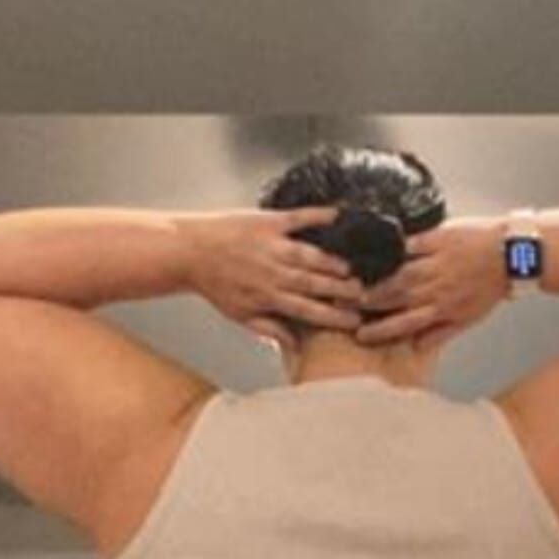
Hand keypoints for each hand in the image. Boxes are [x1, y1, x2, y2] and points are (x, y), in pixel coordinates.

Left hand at [186, 205, 366, 349]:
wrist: (192, 252)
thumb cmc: (216, 285)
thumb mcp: (240, 314)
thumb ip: (269, 328)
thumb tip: (294, 344)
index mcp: (268, 297)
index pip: (307, 310)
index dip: (332, 316)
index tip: (354, 321)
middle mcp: (274, 273)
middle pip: (314, 283)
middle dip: (341, 290)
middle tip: (366, 293)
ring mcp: (273, 246)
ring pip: (311, 255)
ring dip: (334, 261)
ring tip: (354, 267)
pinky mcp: (270, 222)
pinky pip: (301, 218)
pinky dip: (321, 216)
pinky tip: (341, 215)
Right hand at [352, 214, 509, 349]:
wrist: (515, 253)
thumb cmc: (491, 287)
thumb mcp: (469, 318)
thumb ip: (439, 333)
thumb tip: (415, 347)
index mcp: (442, 309)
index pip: (404, 324)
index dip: (380, 331)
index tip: (360, 335)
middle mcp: (437, 287)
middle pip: (396, 297)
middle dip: (369, 303)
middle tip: (344, 305)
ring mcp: (438, 261)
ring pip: (401, 273)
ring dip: (377, 279)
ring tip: (354, 282)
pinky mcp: (442, 238)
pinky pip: (413, 244)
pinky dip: (395, 249)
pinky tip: (378, 251)